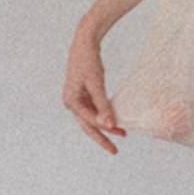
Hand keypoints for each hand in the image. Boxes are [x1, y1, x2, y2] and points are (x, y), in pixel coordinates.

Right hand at [62, 30, 126, 154]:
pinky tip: (116, 120)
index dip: (104, 128)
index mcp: (71, 101)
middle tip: (115, 150)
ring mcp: (78, 99)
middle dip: (102, 137)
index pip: (89, 120)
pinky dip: (105, 116)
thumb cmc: (88, 61)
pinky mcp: (85, 95)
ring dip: (106, 126)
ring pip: (93, 119)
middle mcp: (72, 103)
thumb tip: (109, 125)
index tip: (120, 133)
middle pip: (88, 125)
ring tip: (122, 133)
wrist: (85, 43)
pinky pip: (95, 110)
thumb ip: (103, 105)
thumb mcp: (96, 83)